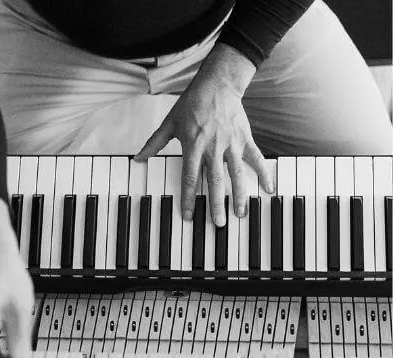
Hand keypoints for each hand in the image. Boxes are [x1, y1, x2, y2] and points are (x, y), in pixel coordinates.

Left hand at [136, 44, 273, 224]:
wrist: (218, 83)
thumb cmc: (192, 103)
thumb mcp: (169, 123)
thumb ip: (154, 143)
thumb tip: (138, 158)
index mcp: (193, 145)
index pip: (189, 177)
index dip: (188, 198)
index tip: (188, 216)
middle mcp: (213, 147)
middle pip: (215, 180)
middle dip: (216, 203)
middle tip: (218, 224)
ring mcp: (231, 144)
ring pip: (236, 174)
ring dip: (239, 195)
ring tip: (240, 214)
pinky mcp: (245, 138)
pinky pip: (256, 159)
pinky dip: (264, 173)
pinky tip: (269, 189)